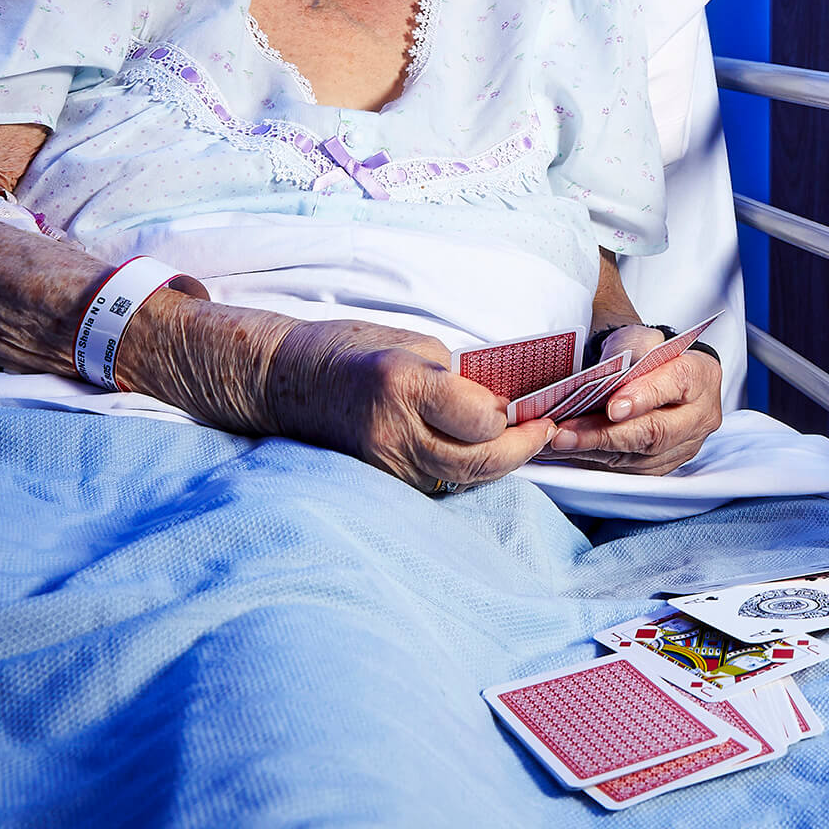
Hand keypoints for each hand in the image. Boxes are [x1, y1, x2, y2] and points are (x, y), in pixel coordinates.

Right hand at [261, 317, 556, 493]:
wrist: (285, 381)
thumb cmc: (352, 349)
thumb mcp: (414, 344)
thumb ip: (461, 376)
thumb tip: (505, 403)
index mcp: (403, 386)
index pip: (481, 419)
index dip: (511, 416)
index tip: (526, 404)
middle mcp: (392, 434)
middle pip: (479, 462)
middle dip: (521, 449)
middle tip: (544, 431)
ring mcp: (383, 466)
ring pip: (462, 480)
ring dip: (497, 464)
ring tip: (519, 442)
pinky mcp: (379, 483)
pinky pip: (437, 482)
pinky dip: (464, 470)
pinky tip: (477, 452)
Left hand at [544, 326, 723, 474]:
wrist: (651, 375)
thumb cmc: (644, 355)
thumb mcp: (638, 337)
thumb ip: (629, 347)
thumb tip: (608, 371)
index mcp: (701, 375)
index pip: (678, 382)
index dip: (645, 395)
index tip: (612, 407)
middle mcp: (699, 416)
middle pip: (657, 431)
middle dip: (607, 434)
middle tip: (566, 433)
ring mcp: (684, 446)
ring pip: (639, 456)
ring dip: (593, 450)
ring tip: (557, 442)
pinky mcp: (662, 466)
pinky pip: (628, 470)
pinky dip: (594, 460)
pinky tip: (568, 450)